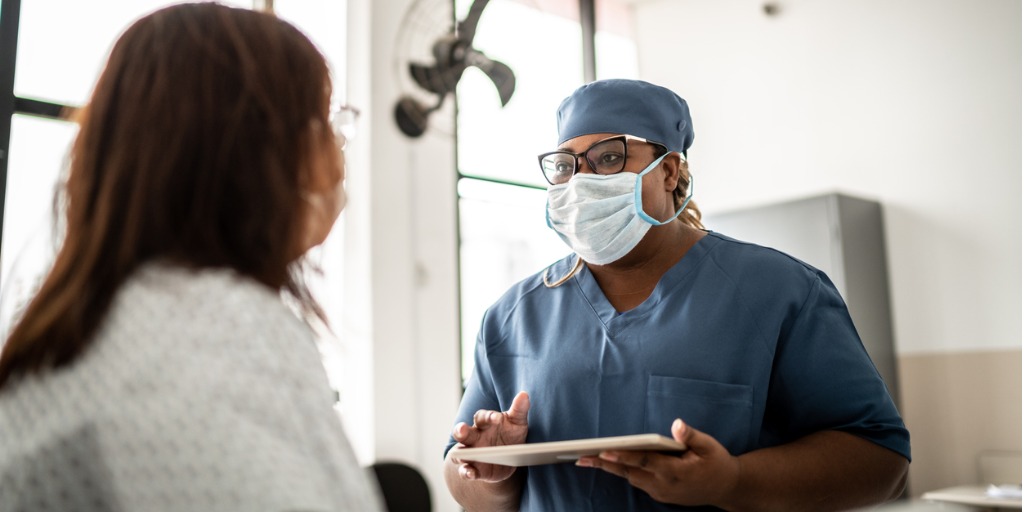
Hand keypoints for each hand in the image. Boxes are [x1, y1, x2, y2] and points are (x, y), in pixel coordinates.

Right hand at [450, 391, 529, 482]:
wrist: (511, 458)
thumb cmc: (511, 434)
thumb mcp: (517, 423)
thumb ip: (519, 410)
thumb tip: (524, 395)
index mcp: (485, 423)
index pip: (481, 417)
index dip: (488, 417)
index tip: (497, 418)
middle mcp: (474, 437)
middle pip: (462, 432)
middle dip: (460, 430)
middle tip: (461, 429)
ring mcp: (472, 453)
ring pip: (460, 452)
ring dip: (460, 454)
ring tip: (464, 456)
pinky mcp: (474, 469)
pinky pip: (465, 470)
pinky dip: (465, 472)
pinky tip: (470, 473)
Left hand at [576, 419, 740, 506]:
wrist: (726, 489)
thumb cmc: (717, 463)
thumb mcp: (710, 446)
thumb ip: (691, 436)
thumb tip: (676, 424)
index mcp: (676, 471)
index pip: (644, 462)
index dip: (623, 456)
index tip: (603, 450)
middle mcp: (665, 484)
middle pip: (630, 472)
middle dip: (605, 464)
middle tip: (581, 457)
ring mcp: (661, 492)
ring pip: (631, 478)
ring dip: (611, 468)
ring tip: (588, 458)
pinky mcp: (660, 494)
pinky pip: (637, 481)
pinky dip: (624, 472)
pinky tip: (610, 462)